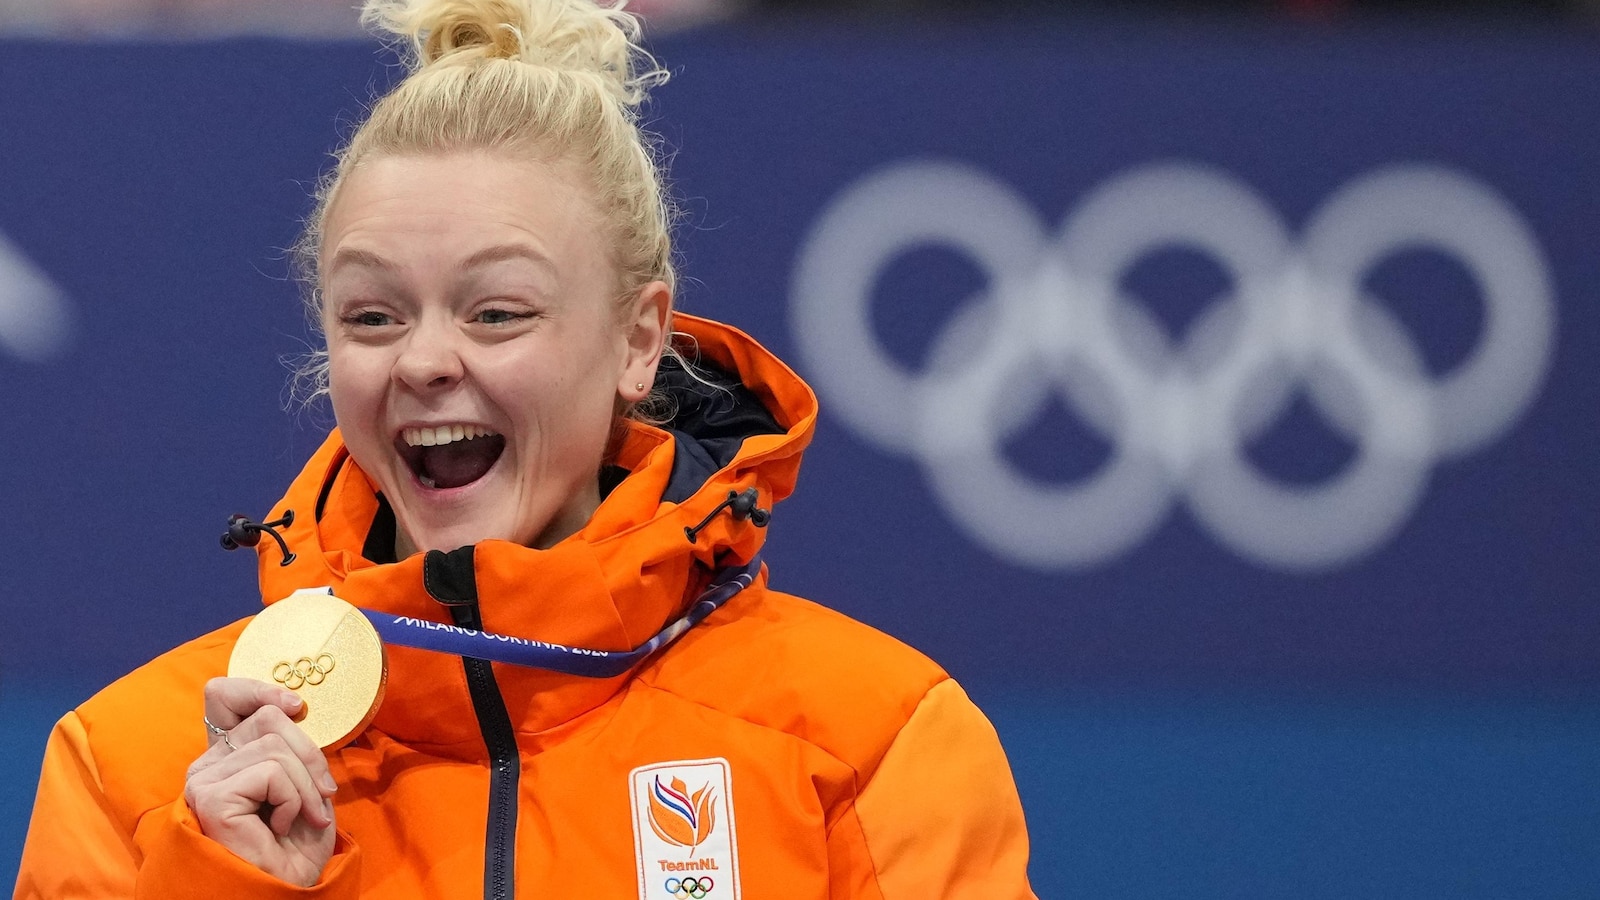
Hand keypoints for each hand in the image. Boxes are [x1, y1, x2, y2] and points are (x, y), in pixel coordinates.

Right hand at [185, 677, 337, 886]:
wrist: (285, 890)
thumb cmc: (294, 846)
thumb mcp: (302, 783)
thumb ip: (290, 746)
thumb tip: (292, 706)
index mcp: (225, 757)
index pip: (222, 696)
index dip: (257, 688)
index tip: (296, 706)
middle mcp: (207, 765)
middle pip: (267, 718)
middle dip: (309, 756)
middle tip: (322, 796)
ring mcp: (204, 780)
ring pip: (275, 746)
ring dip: (306, 786)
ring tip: (304, 818)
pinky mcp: (211, 797)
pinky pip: (273, 771)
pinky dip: (294, 799)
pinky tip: (280, 829)